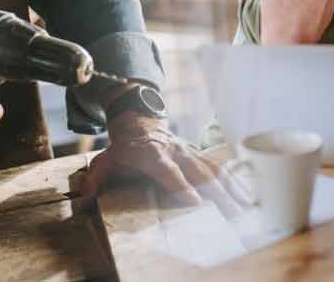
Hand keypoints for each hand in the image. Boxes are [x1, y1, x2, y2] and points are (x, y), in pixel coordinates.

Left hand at [80, 113, 250, 217]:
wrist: (139, 118)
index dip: (181, 185)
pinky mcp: (198, 154)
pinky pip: (220, 167)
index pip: (168, 170)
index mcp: (151, 154)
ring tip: (245, 208)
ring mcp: (189, 152)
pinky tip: (249, 196)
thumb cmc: (123, 146)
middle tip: (231, 214)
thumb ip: (96, 178)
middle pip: (198, 172)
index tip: (195, 202)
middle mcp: (175, 152)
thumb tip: (84, 199)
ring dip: (231, 189)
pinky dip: (236, 181)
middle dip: (216, 194)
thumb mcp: (105, 159)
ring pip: (214, 169)